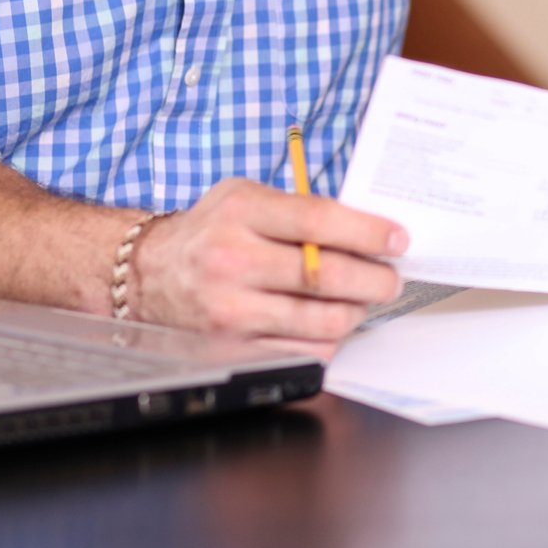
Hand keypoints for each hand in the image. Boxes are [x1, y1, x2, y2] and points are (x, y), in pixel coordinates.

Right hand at [131, 178, 407, 357]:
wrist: (149, 274)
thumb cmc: (211, 231)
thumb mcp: (246, 197)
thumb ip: (300, 208)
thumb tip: (368, 227)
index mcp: (242, 213)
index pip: (319, 220)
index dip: (368, 232)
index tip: (398, 240)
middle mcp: (233, 261)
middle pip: (327, 275)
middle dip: (375, 279)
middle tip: (391, 278)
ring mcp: (231, 309)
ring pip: (323, 319)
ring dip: (357, 311)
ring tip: (361, 300)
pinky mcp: (232, 348)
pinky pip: (303, 350)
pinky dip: (328, 339)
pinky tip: (329, 322)